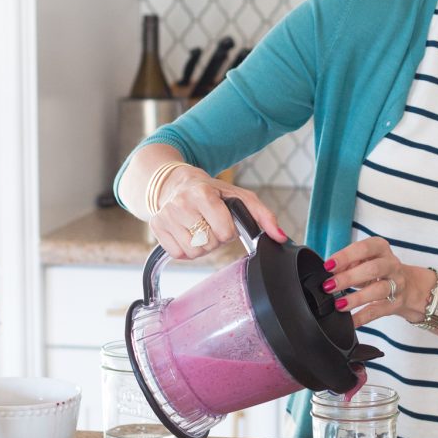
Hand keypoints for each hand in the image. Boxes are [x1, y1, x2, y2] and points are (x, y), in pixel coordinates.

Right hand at [149, 165, 287, 259]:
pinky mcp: (156, 227)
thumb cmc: (210, 190)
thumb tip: (281, 236)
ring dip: (201, 245)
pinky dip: (186, 249)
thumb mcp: (239, 196)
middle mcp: (181, 204)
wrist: (173, 182)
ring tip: (199, 228)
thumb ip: (263, 215)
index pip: (224, 232)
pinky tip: (187, 233)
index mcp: (203, 193)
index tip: (224, 221)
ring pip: (194, 252)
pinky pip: (178, 254)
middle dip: (215, 238)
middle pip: (209, 244)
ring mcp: (166, 216)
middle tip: (210, 224)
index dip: (228, 231)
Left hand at [320, 236, 434, 327]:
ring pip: (378, 290)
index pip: (364, 248)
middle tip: (329, 286)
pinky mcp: (395, 303)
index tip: (328, 266)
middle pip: (373, 269)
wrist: (409, 286)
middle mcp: (391, 264)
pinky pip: (378, 310)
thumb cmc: (379, 269)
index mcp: (381, 248)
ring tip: (339, 304)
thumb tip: (330, 272)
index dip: (345, 256)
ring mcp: (396, 284)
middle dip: (349, 277)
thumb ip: (348, 263)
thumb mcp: (365, 260)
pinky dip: (362, 317)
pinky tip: (350, 321)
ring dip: (356, 298)